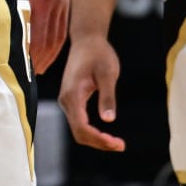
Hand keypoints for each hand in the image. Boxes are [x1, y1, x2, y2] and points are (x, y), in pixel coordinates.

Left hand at [7, 0, 68, 73]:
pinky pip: (62, 29)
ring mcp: (58, 0)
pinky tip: (47, 55)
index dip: (20, 56)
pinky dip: (55, 45)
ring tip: (33, 72)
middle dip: (32, 62)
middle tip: (20, 80)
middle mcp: (47, 0)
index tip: (10, 72)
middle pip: (42, 41)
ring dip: (45, 57)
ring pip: (55, 37)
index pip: (27, 35)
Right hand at [58, 34, 125, 150]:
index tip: (117, 143)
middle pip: (79, 133)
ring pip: (78, 129)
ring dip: (96, 139)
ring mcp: (67, 100)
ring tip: (116, 142)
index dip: (98, 139)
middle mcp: (65, 100)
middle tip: (120, 145)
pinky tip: (107, 133)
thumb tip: (109, 119)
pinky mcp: (71, 99)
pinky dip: (92, 131)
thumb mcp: (108, 73)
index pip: (82, 127)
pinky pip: (79, 122)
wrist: (87, 39)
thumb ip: (107, 96)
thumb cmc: (99, 53)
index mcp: (72, 94)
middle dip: (98, 143)